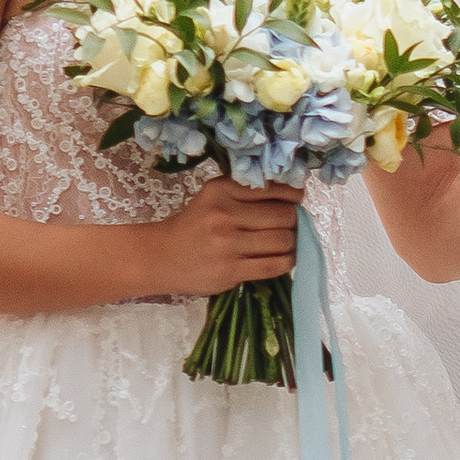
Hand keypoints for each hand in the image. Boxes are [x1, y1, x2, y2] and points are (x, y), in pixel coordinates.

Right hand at [144, 178, 303, 296]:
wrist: (162, 256)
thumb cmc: (195, 225)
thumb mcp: (214, 198)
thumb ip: (247, 192)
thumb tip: (295, 196)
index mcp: (221, 190)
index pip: (273, 188)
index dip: (293, 195)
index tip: (297, 200)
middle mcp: (224, 214)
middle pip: (283, 215)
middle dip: (294, 221)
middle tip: (291, 225)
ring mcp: (227, 244)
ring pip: (283, 241)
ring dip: (292, 243)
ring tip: (287, 242)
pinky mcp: (230, 271)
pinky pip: (274, 265)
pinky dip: (287, 262)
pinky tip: (284, 258)